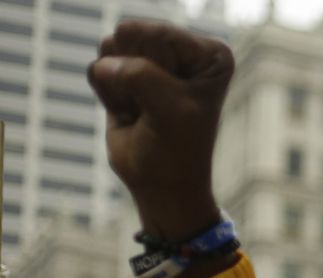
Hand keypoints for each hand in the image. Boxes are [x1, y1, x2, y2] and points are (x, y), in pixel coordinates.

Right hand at [88, 20, 232, 240]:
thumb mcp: (169, 108)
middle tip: (156, 107)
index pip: (159, 33)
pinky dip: (108, 94)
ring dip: (120, 86)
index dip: (157, 69)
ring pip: (111, 48)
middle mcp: (184, 50)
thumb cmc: (178, 149)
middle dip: (136, 75)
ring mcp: (152, 60)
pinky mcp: (124, 75)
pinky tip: (130, 112)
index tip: (175, 100)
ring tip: (143, 109)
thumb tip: (102, 63)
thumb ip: (139, 73)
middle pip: (133, 35)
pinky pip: (97, 68)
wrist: (162, 185)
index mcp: (210, 53)